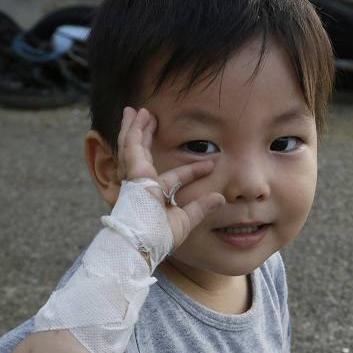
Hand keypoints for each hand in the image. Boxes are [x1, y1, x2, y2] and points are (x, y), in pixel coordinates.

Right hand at [116, 106, 224, 247]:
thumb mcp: (185, 221)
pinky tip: (137, 115)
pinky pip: (131, 146)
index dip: (192, 171)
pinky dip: (133, 130)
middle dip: (144, 137)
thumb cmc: (159, 236)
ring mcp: (135, 178)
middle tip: (147, 119)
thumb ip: (201, 208)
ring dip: (135, 128)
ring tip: (138, 111)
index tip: (210, 165)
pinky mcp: (133, 171)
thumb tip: (220, 198)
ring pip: (132, 147)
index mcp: (155, 198)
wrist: (143, 242)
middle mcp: (142, 186)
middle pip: (143, 155)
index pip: (174, 178)